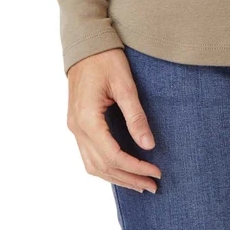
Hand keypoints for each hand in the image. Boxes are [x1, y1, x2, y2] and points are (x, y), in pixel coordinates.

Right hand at [66, 47, 162, 193]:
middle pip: (102, 166)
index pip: (113, 155)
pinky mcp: (77, 124)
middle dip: (128, 178)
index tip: (155, 172)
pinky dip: (106, 167)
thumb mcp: (124, 84)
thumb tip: (149, 144)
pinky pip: (89, 155)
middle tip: (153, 185)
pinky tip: (121, 169)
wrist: (85, 43)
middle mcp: (77, 127)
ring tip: (139, 183)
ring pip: (93, 165)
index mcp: (87, 118)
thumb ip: (135, 116)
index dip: (135, 167)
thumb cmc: (105, 58)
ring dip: (116, 177)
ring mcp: (74, 127)